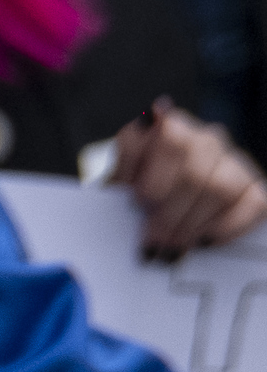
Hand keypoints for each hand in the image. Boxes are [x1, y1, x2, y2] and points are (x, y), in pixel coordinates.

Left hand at [114, 97, 266, 259]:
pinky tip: (204, 241)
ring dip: (194, 224)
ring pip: (222, 188)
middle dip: (170, 213)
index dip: (152, 177)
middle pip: (194, 173)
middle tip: (153, 240)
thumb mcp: (120, 176)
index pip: (168, 142)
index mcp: (168, 125)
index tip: (137, 203)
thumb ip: (120, 179)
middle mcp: (205, 138)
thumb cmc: (138, 183)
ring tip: (173, 246)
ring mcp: (233, 160)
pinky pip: (254, 203)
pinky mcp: (253, 185)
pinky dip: (228, 228)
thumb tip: (118, 195)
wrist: (163, 191)